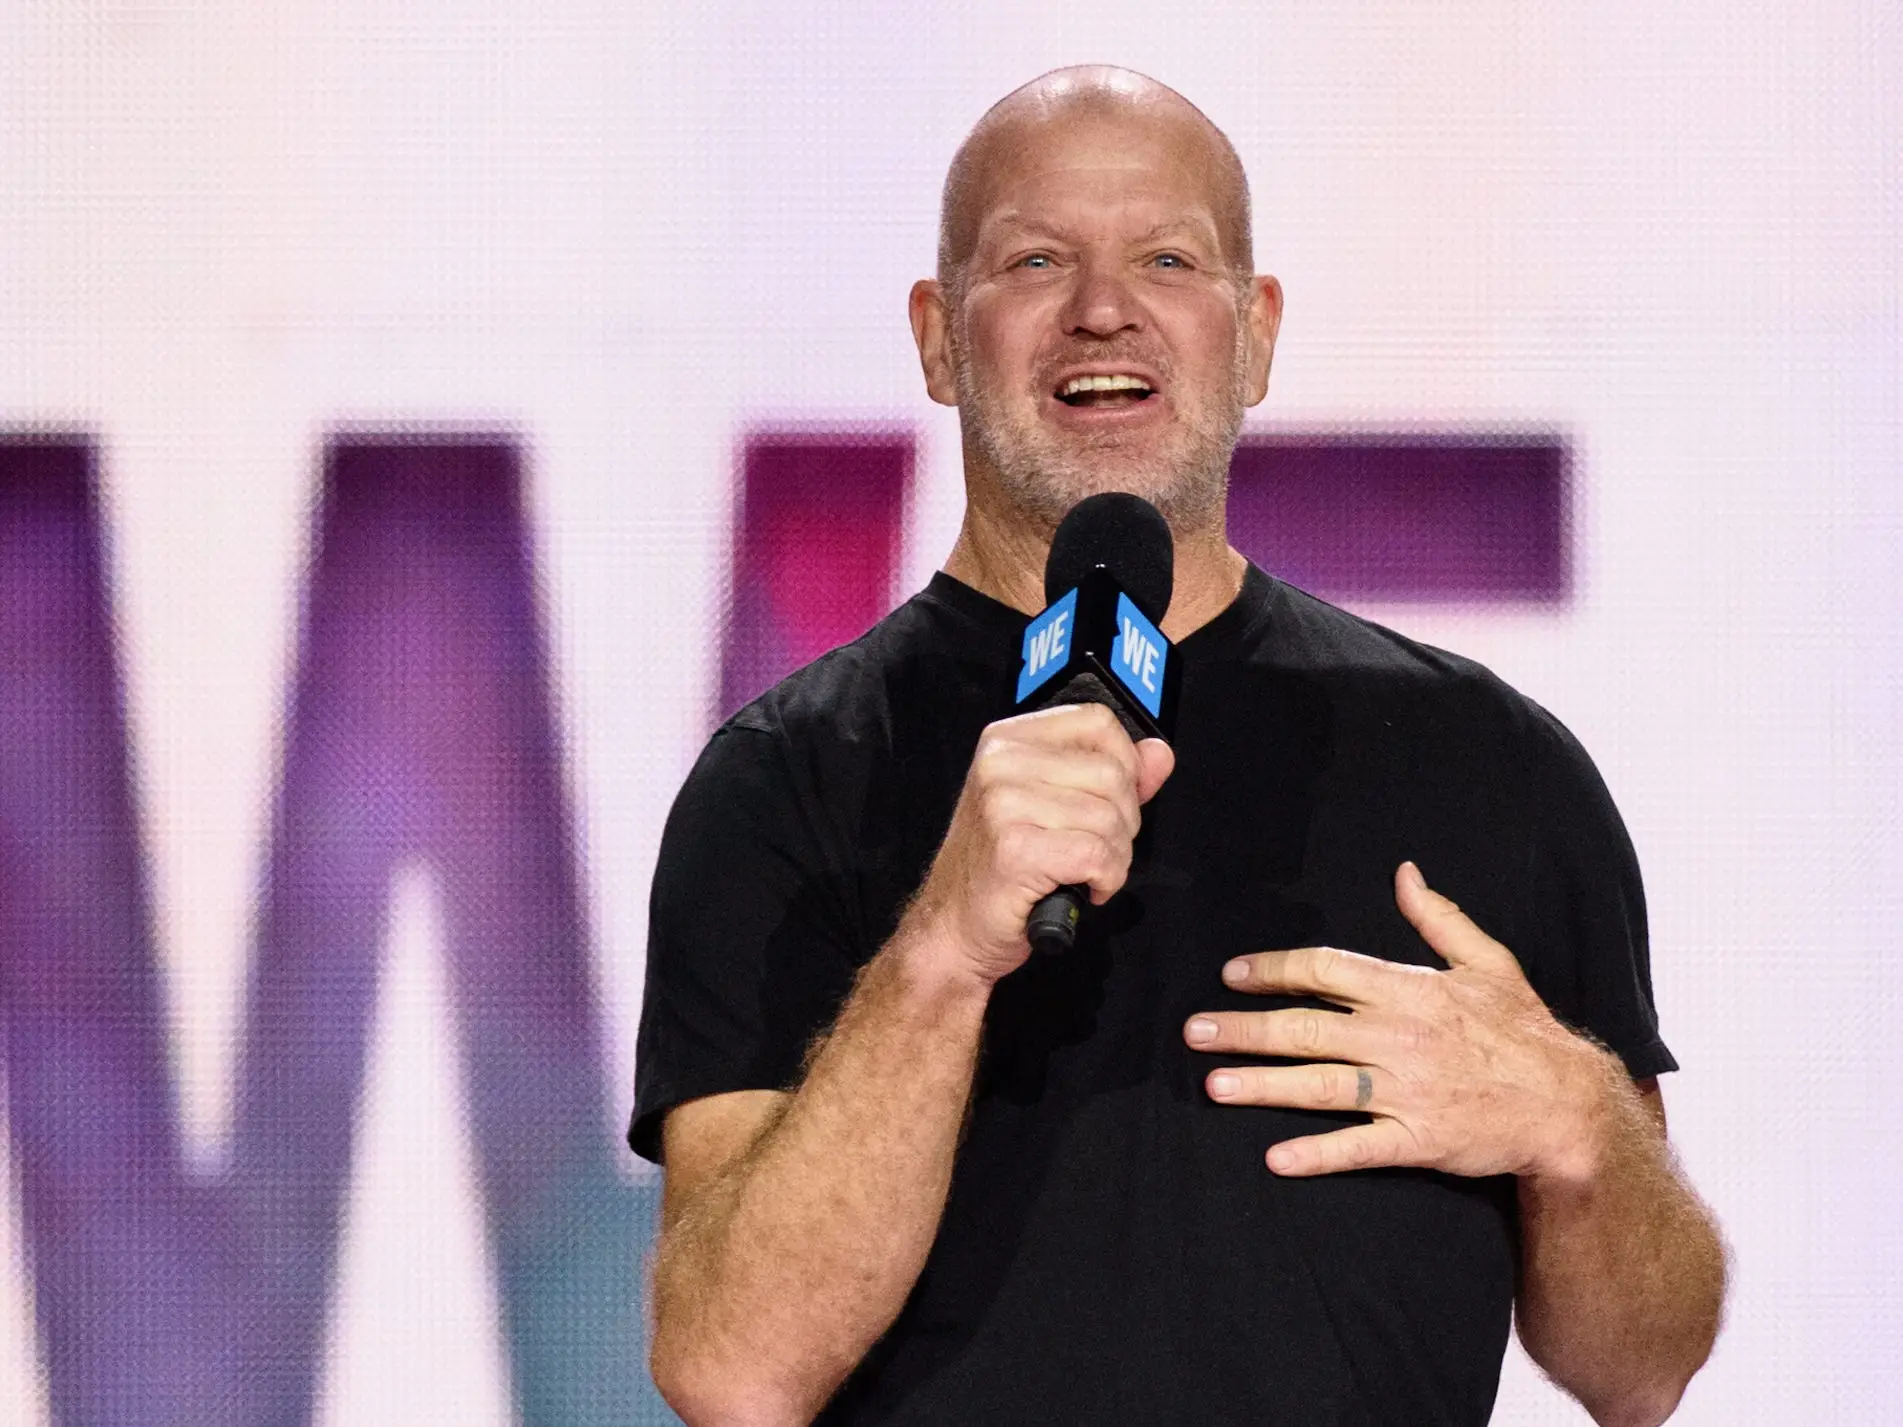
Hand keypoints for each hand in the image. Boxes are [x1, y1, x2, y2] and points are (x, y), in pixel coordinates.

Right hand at [908, 702, 1173, 986]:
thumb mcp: (1053, 806)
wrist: (953, 926)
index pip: (1098, 722)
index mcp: (1008, 741)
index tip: (1114, 799)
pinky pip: (1099, 856)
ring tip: (1082, 872)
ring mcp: (1004, 803)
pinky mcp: (1016, 848)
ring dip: (1114, 858)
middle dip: (1122, 822)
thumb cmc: (998, 869)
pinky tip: (1082, 888)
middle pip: (1112, 774)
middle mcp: (1001, 762)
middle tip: (1092, 849)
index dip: (1125, 763)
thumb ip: (1112, 774)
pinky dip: (1105, 880)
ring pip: (1110, 819)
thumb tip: (1159, 754)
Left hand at [1184, 861, 1619, 1182]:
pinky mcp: (1419, 1139)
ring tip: (1213, 1085)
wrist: (1569, 1102)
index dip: (1273, 970)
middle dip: (1244, 1029)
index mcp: (1409, 989)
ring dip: (1262, 1085)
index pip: (1324, 970)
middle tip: (1194, 1031)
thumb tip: (1405, 873)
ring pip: (1319, 1085)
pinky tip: (1276, 1157)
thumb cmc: (1524, 1028)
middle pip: (1306, 1028)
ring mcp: (1407, 1090)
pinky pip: (1360, 1147)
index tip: (1233, 975)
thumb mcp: (1488, 961)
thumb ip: (1438, 918)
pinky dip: (1318, 1153)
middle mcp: (1399, 1037)